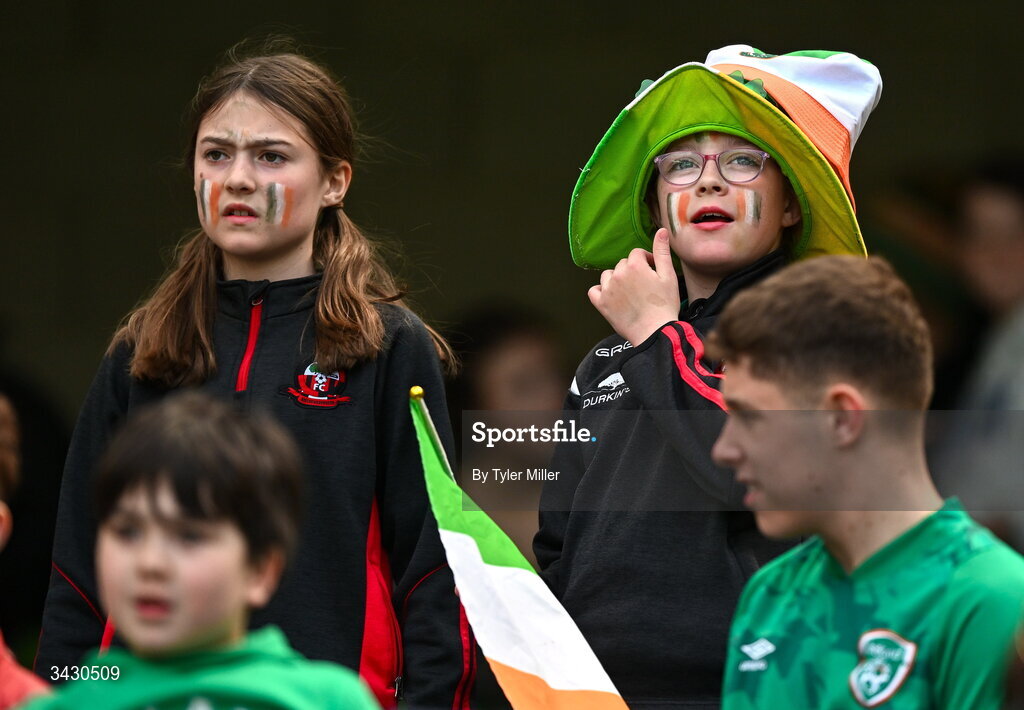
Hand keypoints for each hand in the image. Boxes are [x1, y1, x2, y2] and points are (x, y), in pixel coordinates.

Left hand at [588, 228, 679, 344]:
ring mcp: (607, 289)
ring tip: (629, 291)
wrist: (654, 331)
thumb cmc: (664, 305)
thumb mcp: (668, 276)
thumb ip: (662, 252)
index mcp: (634, 265)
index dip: (646, 261)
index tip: (653, 272)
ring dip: (617, 279)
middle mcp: (618, 274)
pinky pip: (594, 291)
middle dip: (633, 271)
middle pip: (623, 264)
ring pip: (608, 275)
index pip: (637, 254)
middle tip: (644, 285)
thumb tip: (661, 231)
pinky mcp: (601, 304)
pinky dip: (601, 291)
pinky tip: (611, 296)